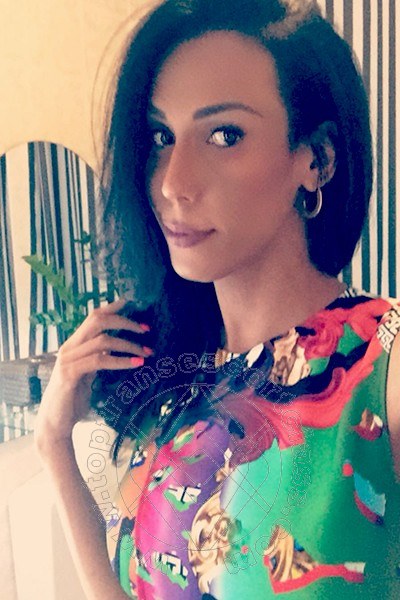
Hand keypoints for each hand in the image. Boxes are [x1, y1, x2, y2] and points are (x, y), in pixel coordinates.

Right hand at [34, 298, 151, 453]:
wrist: (54, 424)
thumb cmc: (73, 400)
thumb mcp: (88, 373)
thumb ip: (98, 358)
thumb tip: (114, 346)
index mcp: (74, 345)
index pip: (92, 317)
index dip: (112, 307)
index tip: (131, 301)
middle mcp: (69, 348)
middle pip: (97, 320)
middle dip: (124, 321)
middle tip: (146, 329)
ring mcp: (68, 360)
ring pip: (102, 340)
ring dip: (129, 344)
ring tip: (147, 352)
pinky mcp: (70, 374)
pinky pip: (100, 360)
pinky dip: (121, 360)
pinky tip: (136, 364)